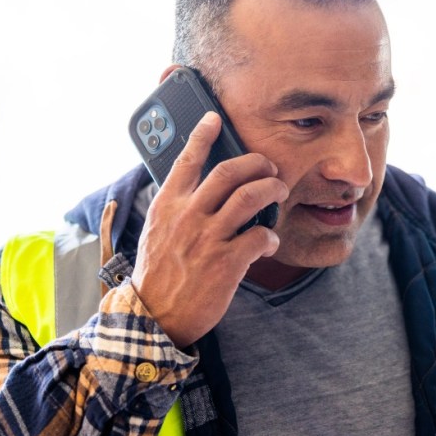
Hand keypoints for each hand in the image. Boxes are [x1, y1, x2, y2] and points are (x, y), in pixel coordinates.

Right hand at [131, 112, 288, 347]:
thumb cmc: (158, 275)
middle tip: (270, 168)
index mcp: (167, 206)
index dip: (202, 136)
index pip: (185, 161)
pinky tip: (270, 242)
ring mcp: (207, 239)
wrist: (155, 316)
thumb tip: (196, 192)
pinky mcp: (226, 263)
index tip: (215, 118)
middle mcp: (187, 217)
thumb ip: (176, 210)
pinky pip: (260, 236)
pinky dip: (271, 237)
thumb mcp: (156, 233)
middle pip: (228, 172)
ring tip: (280, 193)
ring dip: (272, 190)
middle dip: (257, 164)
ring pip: (250, 197)